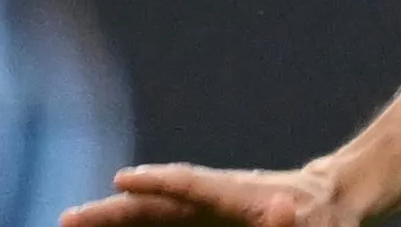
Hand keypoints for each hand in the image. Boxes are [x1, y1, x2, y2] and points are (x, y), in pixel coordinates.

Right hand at [62, 162, 358, 226]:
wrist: (331, 201)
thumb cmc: (327, 217)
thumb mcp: (314, 221)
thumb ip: (292, 221)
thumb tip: (283, 210)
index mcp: (239, 195)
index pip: (191, 184)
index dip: (158, 182)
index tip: (122, 179)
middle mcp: (215, 199)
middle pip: (156, 203)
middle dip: (114, 210)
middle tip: (69, 217)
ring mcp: (205, 212)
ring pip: (151, 214)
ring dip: (114, 219)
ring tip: (71, 223)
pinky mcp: (203, 223)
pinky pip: (160, 226)